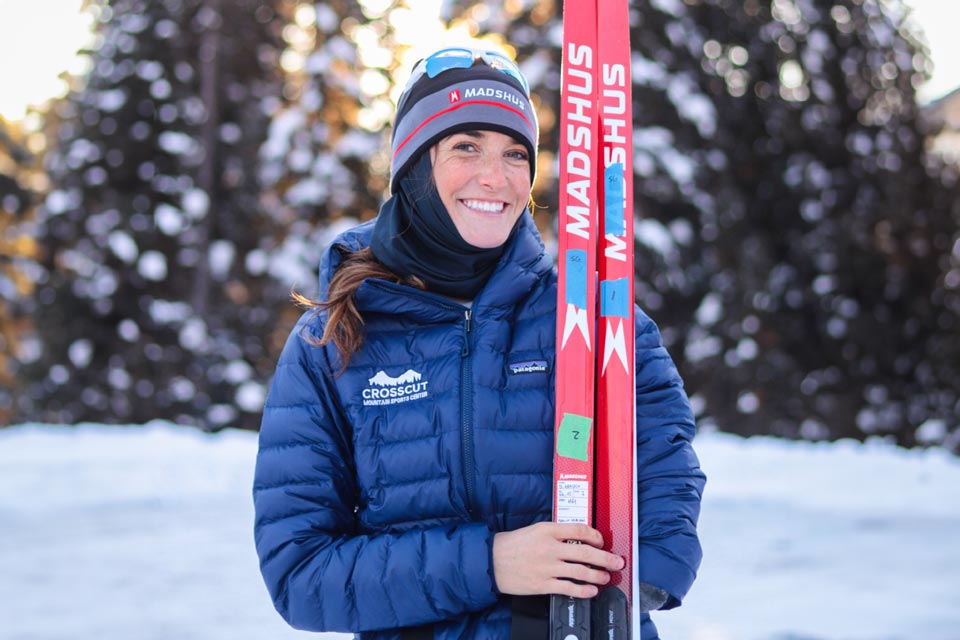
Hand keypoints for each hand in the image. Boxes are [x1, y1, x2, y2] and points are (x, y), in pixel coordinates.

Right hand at [492, 522, 624, 598]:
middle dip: (606, 558)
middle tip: (617, 561)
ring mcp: (547, 567)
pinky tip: (592, 590)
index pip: (580, 530)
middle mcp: (550, 548)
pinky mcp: (543, 584)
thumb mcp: (534, 530)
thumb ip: (556, 533)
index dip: (596, 536)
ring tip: (606, 577)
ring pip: (581, 571)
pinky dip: (584, 590)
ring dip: (598, 574)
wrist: (491, 561)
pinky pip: (569, 588)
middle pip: (586, 552)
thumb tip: (578, 539)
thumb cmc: (512, 545)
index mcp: (548, 530)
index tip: (602, 541)